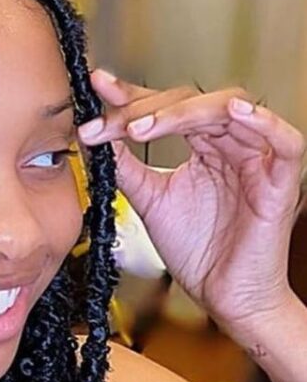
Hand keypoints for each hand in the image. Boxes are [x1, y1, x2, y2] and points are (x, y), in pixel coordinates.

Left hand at [78, 70, 304, 334]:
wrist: (224, 296)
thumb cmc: (197, 250)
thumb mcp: (150, 200)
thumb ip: (126, 167)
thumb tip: (94, 135)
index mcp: (204, 145)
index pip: (168, 107)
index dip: (133, 95)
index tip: (97, 85)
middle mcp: (230, 144)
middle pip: (193, 102)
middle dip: (146, 109)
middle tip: (111, 124)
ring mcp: (257, 159)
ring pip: (230, 110)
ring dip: (184, 113)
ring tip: (144, 127)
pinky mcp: (281, 181)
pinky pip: (286, 142)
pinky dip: (264, 122)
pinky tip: (234, 113)